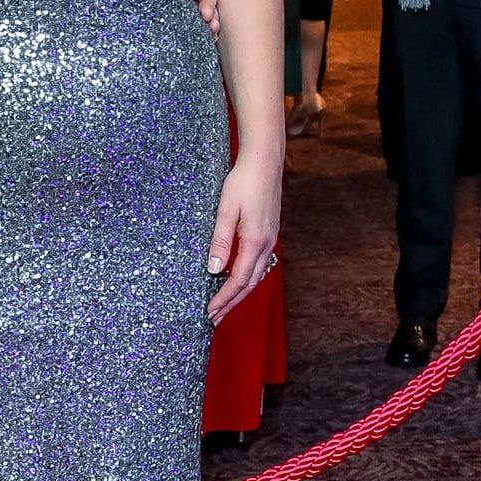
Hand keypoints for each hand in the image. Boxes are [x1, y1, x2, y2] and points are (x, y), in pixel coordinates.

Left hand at [205, 150, 280, 320]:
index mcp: (255, 241)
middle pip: (249, 284)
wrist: (265, 162)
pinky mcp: (269, 233)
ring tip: (224, 306)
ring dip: (240, 293)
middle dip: (232, 303)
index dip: (224, 299)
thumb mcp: (226, 210)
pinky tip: (239, 281)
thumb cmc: (243, 181)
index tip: (210, 312)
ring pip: (256, 275)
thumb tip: (214, 269)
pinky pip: (259, 264)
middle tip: (215, 319)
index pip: (239, 280)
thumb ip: (221, 241)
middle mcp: (267, 244)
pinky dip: (248, 279)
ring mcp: (270, 239)